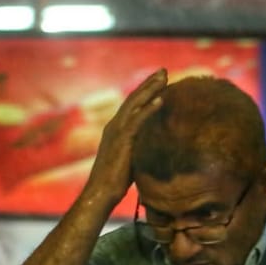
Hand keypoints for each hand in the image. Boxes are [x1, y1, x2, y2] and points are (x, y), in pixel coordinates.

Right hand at [83, 69, 167, 209]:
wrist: (100, 193)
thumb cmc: (114, 182)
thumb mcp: (129, 160)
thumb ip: (138, 148)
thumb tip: (152, 148)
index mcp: (115, 129)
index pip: (131, 105)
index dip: (145, 91)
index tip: (159, 81)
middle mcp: (115, 126)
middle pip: (134, 98)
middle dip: (149, 83)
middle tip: (164, 70)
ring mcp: (117, 132)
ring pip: (136, 104)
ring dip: (151, 89)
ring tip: (165, 77)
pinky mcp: (122, 141)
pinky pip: (138, 120)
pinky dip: (149, 109)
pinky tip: (161, 100)